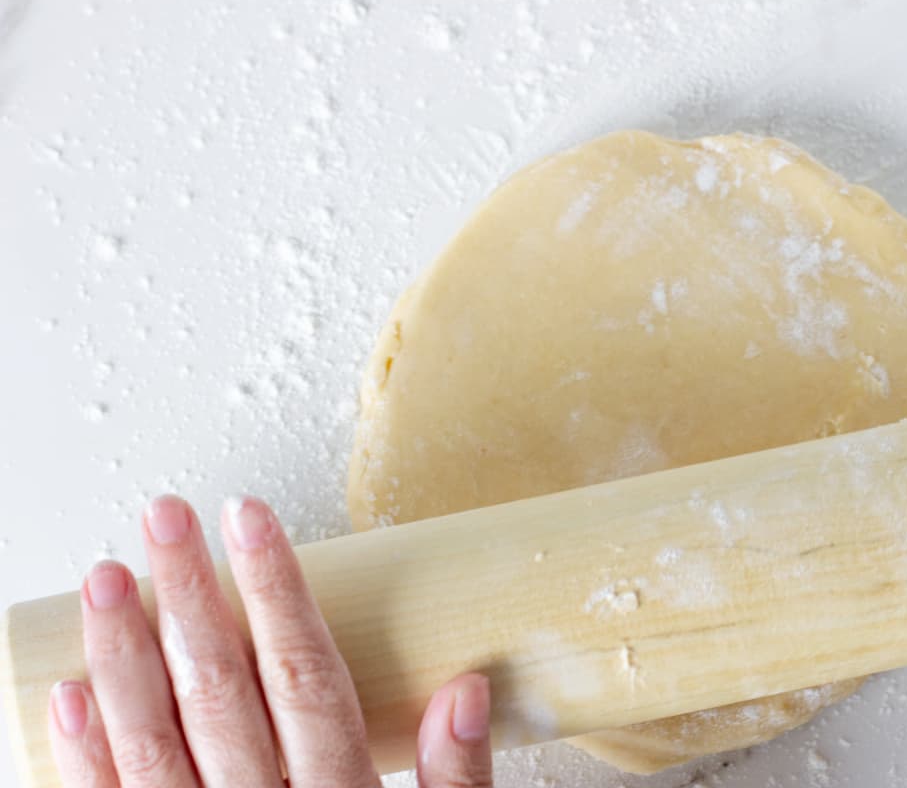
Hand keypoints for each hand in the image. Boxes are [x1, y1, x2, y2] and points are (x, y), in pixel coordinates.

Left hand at [47, 495, 493, 787]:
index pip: (305, 677)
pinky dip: (81, 757)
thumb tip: (466, 690)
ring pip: (152, 743)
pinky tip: (65, 694)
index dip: (277, 593)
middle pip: (222, 693)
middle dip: (191, 599)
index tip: (251, 521)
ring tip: (104, 581)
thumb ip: (458, 785)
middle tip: (164, 519)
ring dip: (124, 659)